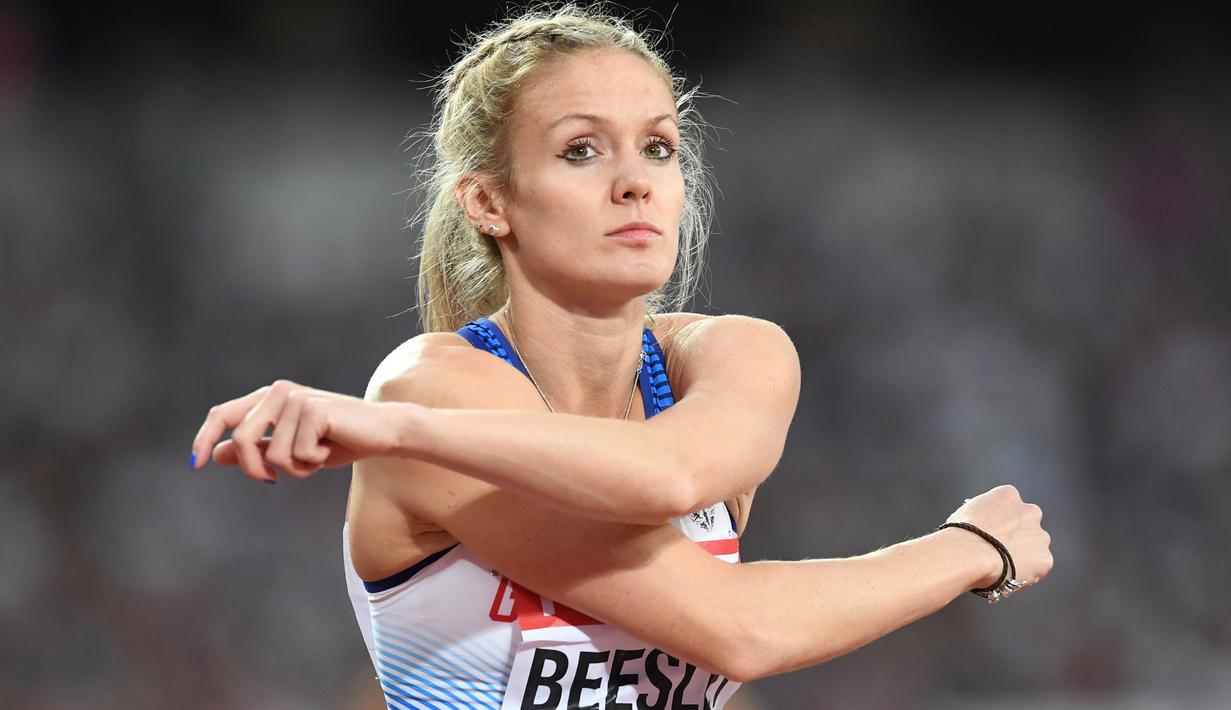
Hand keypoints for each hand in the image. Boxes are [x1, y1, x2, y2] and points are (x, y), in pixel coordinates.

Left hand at [191, 379, 414, 481]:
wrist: (382, 433)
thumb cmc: (339, 440)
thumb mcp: (292, 450)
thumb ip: (257, 449)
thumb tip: (218, 453)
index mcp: (270, 397)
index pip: (223, 414)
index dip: (205, 438)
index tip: (195, 465)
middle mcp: (280, 392)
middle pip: (243, 438)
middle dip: (253, 468)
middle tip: (269, 481)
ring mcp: (297, 398)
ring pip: (273, 453)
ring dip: (296, 467)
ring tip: (317, 456)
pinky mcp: (313, 409)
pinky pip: (297, 453)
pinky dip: (313, 462)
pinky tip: (330, 448)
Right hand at [945, 485, 1052, 588]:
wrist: (969, 555)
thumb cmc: (961, 534)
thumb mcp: (967, 511)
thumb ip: (984, 515)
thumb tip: (982, 526)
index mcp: (1008, 495)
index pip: (1009, 508)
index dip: (999, 523)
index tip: (991, 534)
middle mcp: (1030, 512)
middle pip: (1026, 525)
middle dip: (1017, 537)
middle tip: (999, 551)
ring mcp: (1040, 536)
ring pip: (1034, 547)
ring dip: (1023, 555)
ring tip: (1001, 566)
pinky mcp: (1044, 559)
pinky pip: (1037, 568)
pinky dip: (1026, 573)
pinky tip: (1007, 575)